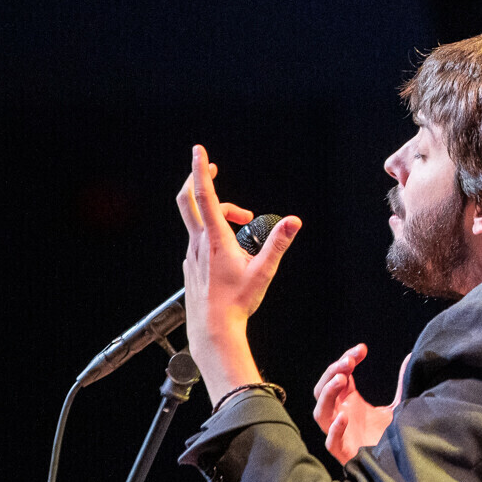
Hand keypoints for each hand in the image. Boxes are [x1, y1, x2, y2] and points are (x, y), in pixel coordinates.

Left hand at [177, 145, 300, 399]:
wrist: (212, 329)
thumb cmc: (236, 303)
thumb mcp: (264, 271)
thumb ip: (278, 243)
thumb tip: (293, 221)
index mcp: (215, 239)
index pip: (204, 196)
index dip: (201, 171)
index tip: (200, 152)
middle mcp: (199, 243)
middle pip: (188, 200)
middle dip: (199, 180)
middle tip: (212, 170)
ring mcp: (192, 254)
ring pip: (199, 221)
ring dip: (220, 212)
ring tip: (243, 222)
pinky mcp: (192, 264)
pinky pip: (199, 238)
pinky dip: (214, 231)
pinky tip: (229, 247)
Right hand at [312, 343, 408, 464]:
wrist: (393, 467)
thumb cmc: (388, 437)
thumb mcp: (396, 407)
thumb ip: (401, 385)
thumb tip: (411, 357)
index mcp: (348, 402)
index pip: (339, 375)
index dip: (346, 360)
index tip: (362, 349)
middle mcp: (339, 414)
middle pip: (323, 389)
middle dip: (333, 372)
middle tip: (348, 361)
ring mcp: (338, 432)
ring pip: (320, 412)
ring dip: (328, 394)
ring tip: (341, 379)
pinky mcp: (342, 451)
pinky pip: (330, 440)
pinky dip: (335, 428)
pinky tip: (344, 416)